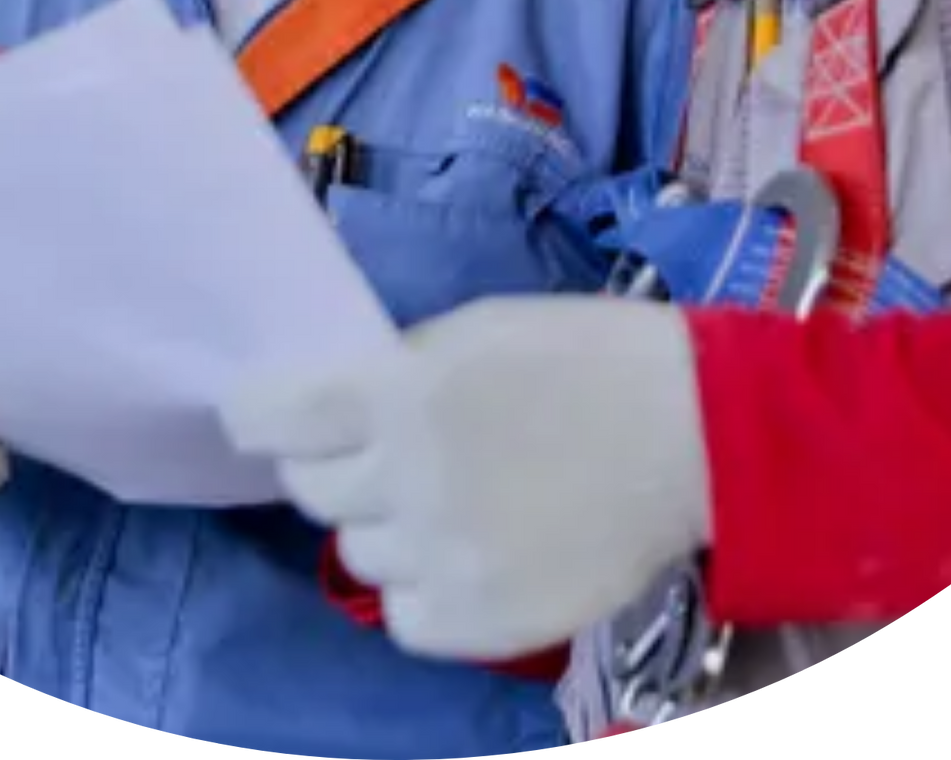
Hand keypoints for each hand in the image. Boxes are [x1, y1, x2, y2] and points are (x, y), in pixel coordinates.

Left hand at [220, 294, 711, 661]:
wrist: (694, 436)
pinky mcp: (481, 620)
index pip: (270, 417)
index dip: (256, 414)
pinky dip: (420, 588)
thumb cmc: (588, 357)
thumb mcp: (476, 330)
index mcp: (398, 392)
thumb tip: (336, 401)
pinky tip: (461, 553)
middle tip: (373, 451)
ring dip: (381, 525)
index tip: (261, 414)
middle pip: (311, 490)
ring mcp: (442, 557)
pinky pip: (405, 614)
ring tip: (437, 501)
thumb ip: (398, 370)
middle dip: (329, 466)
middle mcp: (405, 480)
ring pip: (358, 553)